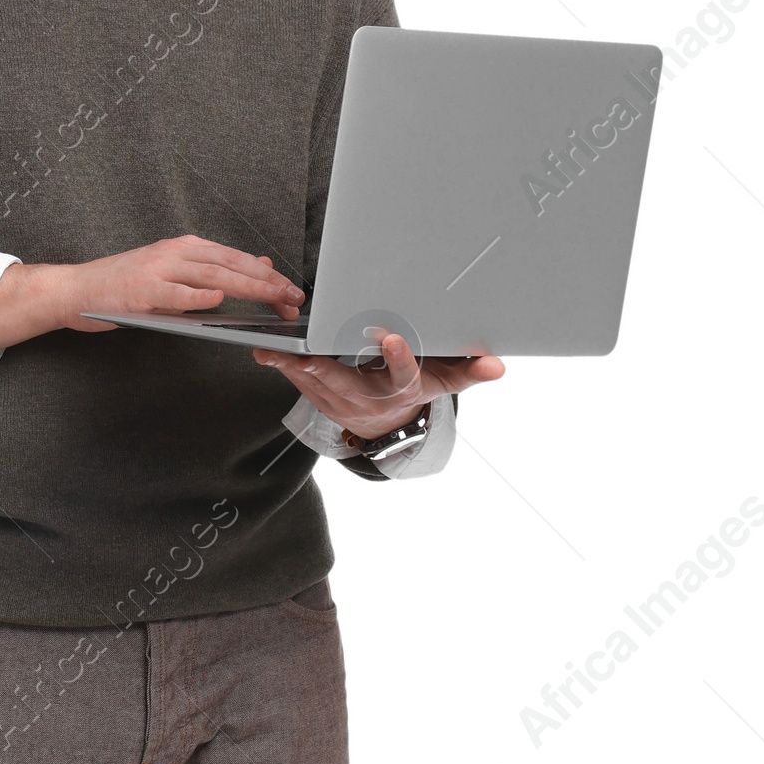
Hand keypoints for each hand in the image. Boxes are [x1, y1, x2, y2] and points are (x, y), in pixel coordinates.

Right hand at [0, 239, 302, 353]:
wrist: (75, 291)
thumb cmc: (123, 288)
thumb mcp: (172, 273)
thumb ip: (210, 271)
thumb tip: (256, 265)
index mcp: (184, 248)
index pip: (236, 258)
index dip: (268, 274)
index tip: (292, 290)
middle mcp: (175, 253)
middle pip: (231, 263)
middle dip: (267, 281)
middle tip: (294, 297)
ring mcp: (158, 270)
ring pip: (212, 274)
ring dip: (246, 286)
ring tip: (273, 297)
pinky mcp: (141, 290)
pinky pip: (174, 292)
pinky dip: (197, 295)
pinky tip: (219, 298)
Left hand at [252, 329, 504, 439]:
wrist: (386, 425)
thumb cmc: (413, 389)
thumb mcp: (444, 382)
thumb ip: (468, 372)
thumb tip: (497, 367)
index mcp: (401, 390)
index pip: (403, 376)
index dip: (399, 359)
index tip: (393, 338)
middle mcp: (369, 399)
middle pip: (345, 383)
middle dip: (323, 369)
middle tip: (304, 353)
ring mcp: (340, 402)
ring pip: (313, 383)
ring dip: (290, 367)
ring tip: (270, 348)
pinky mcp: (319, 398)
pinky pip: (299, 381)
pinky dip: (282, 363)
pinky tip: (265, 346)